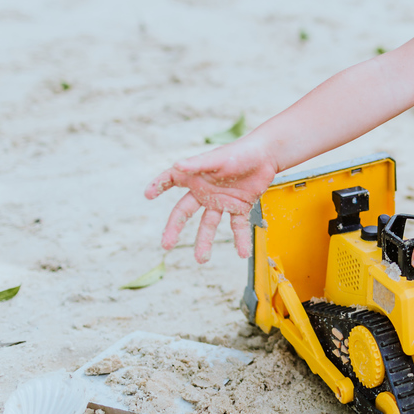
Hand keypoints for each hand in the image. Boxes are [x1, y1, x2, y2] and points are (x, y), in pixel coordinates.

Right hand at [144, 137, 278, 262]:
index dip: (158, 185)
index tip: (148, 194)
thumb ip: (198, 164)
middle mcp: (205, 191)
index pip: (171, 180)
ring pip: (209, 225)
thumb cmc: (240, 152)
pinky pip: (238, 226)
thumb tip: (177, 166)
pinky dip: (240, 239)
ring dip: (205, 242)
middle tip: (166, 245)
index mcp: (196, 176)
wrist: (266, 155)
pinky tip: (242, 253)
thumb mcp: (218, 158)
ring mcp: (221, 201)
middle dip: (174, 228)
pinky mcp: (239, 207)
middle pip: (184, 212)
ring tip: (201, 260)